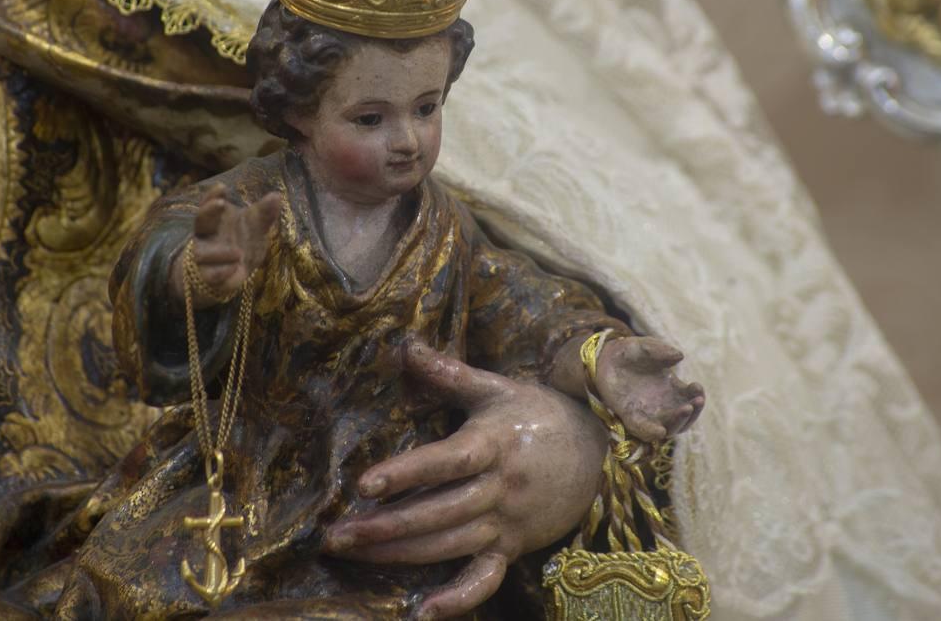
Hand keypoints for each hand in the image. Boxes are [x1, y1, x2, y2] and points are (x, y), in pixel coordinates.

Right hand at [170, 183, 280, 306]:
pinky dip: (222, 271)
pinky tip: (236, 268)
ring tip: (239, 253)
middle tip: (220, 204)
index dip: (212, 195)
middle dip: (208, 212)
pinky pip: (212, 274)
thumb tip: (277, 195)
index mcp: (215, 219)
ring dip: (220, 253)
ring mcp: (205, 256)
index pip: (208, 204)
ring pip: (203, 253)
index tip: (222, 186)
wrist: (237, 269)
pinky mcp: (209, 276)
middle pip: (200, 222)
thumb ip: (263, 213)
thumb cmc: (243, 239)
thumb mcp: (255, 225)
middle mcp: (205, 236)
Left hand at [323, 339, 606, 619]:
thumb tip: (406, 346)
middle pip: (439, 511)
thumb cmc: (539, 414)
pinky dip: (459, 598)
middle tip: (338, 536)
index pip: (446, 461)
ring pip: (451, 544)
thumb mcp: (496, 388)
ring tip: (356, 554)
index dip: (406, 472)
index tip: (364, 484)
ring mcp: (508, 522)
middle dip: (386, 526)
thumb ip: (448, 373)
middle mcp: (501, 487)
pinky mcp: (516, 547)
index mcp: (494, 444)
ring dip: (402, 555)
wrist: (602, 451)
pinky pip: (487, 578)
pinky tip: (424, 611)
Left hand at [595, 336, 704, 441]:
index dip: (697, 395)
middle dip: (694, 412)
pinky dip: (652, 433)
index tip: (697, 386)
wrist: (603, 358)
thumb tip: (679, 356)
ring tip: (685, 409)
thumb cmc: (630, 352)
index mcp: (673, 389)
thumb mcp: (645, 347)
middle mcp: (664, 405)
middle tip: (697, 401)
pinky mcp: (630, 417)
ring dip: (679, 422)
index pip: (691, 398)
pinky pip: (643, 432)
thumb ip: (661, 350)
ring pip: (669, 428)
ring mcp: (648, 413)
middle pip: (685, 418)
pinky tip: (660, 431)